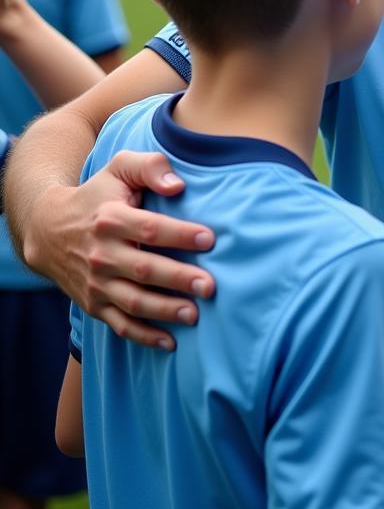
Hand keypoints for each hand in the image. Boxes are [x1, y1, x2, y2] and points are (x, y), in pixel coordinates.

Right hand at [24, 150, 215, 349]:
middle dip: (178, 278)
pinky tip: (170, 342)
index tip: (209, 240)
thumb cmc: (98, 195)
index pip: (149, 228)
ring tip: (195, 314)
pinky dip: (144, 335)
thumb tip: (178, 185)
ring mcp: (97, 283)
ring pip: (132, 301)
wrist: (48, 229)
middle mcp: (102, 254)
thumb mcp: (119, 168)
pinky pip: (120, 324)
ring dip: (164, 310)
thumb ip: (150, 167)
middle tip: (210, 285)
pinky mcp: (94, 304)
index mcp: (111, 219)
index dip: (180, 234)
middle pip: (144, 269)